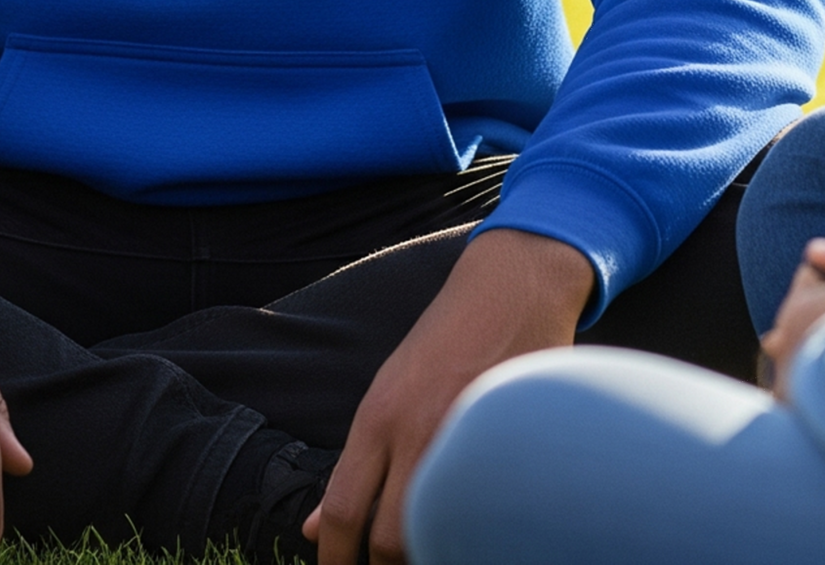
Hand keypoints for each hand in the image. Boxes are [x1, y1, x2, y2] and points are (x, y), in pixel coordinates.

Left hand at [308, 228, 591, 564]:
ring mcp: (464, 437)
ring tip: (430, 548)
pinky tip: (471, 531)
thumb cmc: (445, 340)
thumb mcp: (387, 391)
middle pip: (389, 537)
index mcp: (378, 417)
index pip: (343, 510)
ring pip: (437, 529)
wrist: (509, 288)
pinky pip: (483, 505)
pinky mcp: (505, 440)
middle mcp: (415, 431)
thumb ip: (356, 464)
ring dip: (430, 547)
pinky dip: (473, 528)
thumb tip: (314, 528)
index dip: (334, 559)